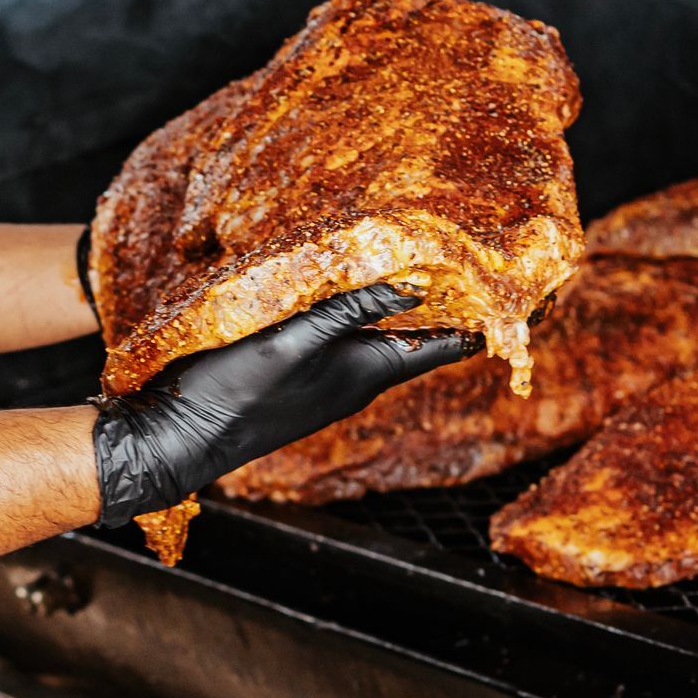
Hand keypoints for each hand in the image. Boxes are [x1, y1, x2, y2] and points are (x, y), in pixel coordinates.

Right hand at [92, 285, 480, 526]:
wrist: (175, 440)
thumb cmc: (234, 391)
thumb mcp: (296, 339)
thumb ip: (352, 307)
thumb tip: (418, 280)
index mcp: (367, 373)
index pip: (446, 343)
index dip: (484, 319)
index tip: (522, 295)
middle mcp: (356, 380)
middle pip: (416, 335)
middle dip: (444, 300)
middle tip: (474, 257)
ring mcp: (326, 381)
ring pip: (378, 333)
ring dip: (400, 300)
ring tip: (422, 257)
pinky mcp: (297, 377)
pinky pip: (344, 336)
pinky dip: (359, 307)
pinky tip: (347, 283)